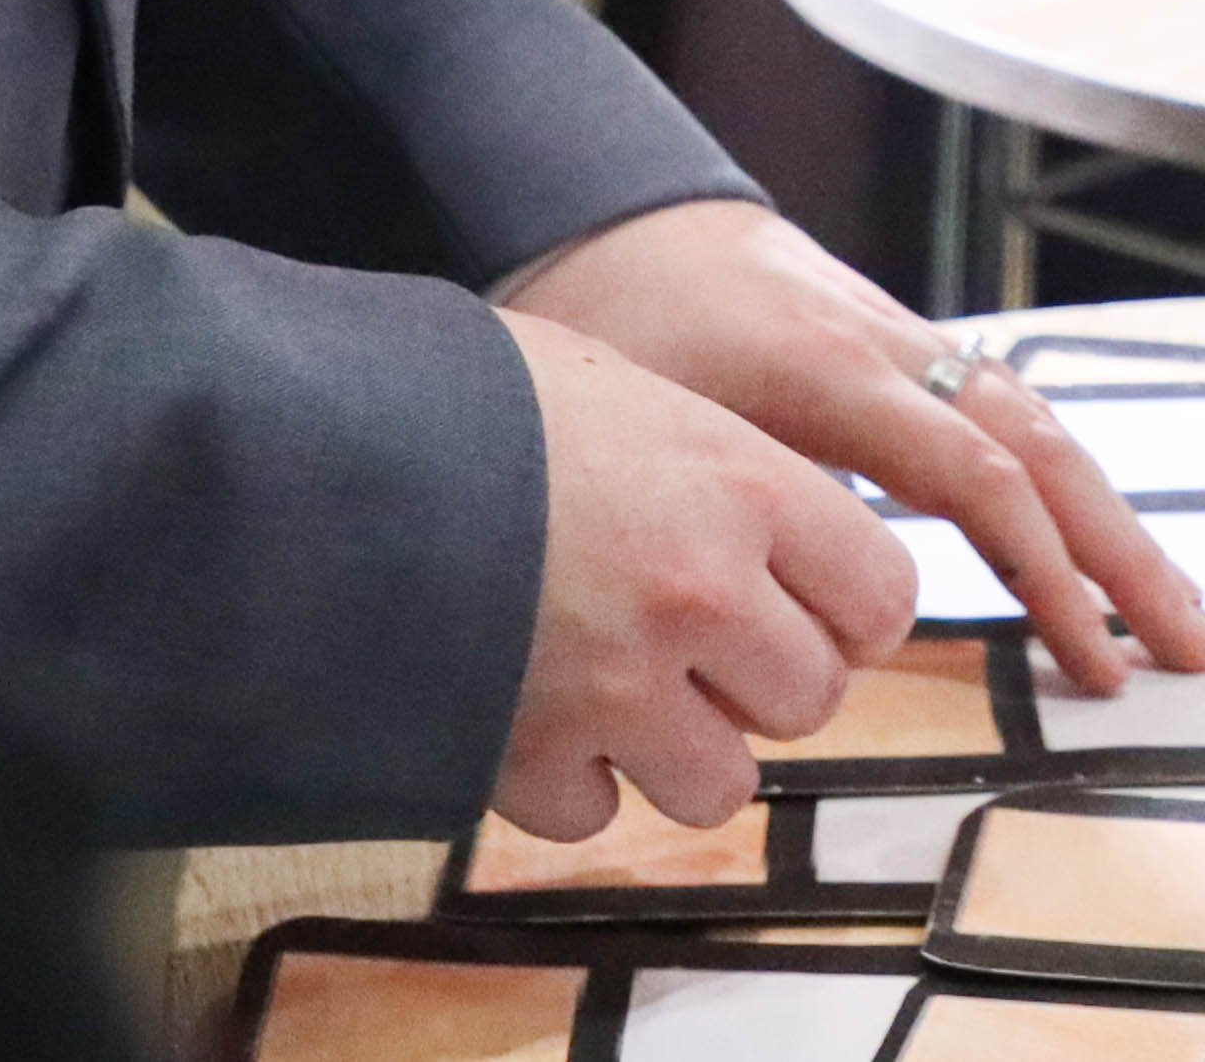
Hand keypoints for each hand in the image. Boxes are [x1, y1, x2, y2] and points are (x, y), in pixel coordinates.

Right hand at [486, 306, 916, 837]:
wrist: (322, 449)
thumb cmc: (473, 394)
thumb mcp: (623, 388)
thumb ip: (713, 466)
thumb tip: (769, 520)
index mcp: (742, 486)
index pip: (882, 596)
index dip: (850, 609)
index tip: (812, 602)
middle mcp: (701, 595)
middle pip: (811, 698)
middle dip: (763, 681)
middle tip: (704, 645)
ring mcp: (616, 689)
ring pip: (720, 785)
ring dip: (678, 750)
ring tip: (620, 688)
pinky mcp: (525, 760)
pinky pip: (593, 817)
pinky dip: (567, 783)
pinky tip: (532, 713)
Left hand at [504, 200, 1204, 694]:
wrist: (609, 205)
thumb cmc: (606, 322)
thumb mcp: (640, 421)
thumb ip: (727, 505)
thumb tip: (790, 620)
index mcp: (830, 368)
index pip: (977, 473)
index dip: (1044, 572)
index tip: (1092, 659)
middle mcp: (894, 348)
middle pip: (1045, 451)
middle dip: (1125, 556)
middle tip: (1193, 649)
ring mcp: (906, 342)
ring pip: (1042, 430)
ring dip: (1112, 525)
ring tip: (1173, 610)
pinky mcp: (901, 352)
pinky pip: (1008, 420)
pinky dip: (1062, 489)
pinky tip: (1091, 545)